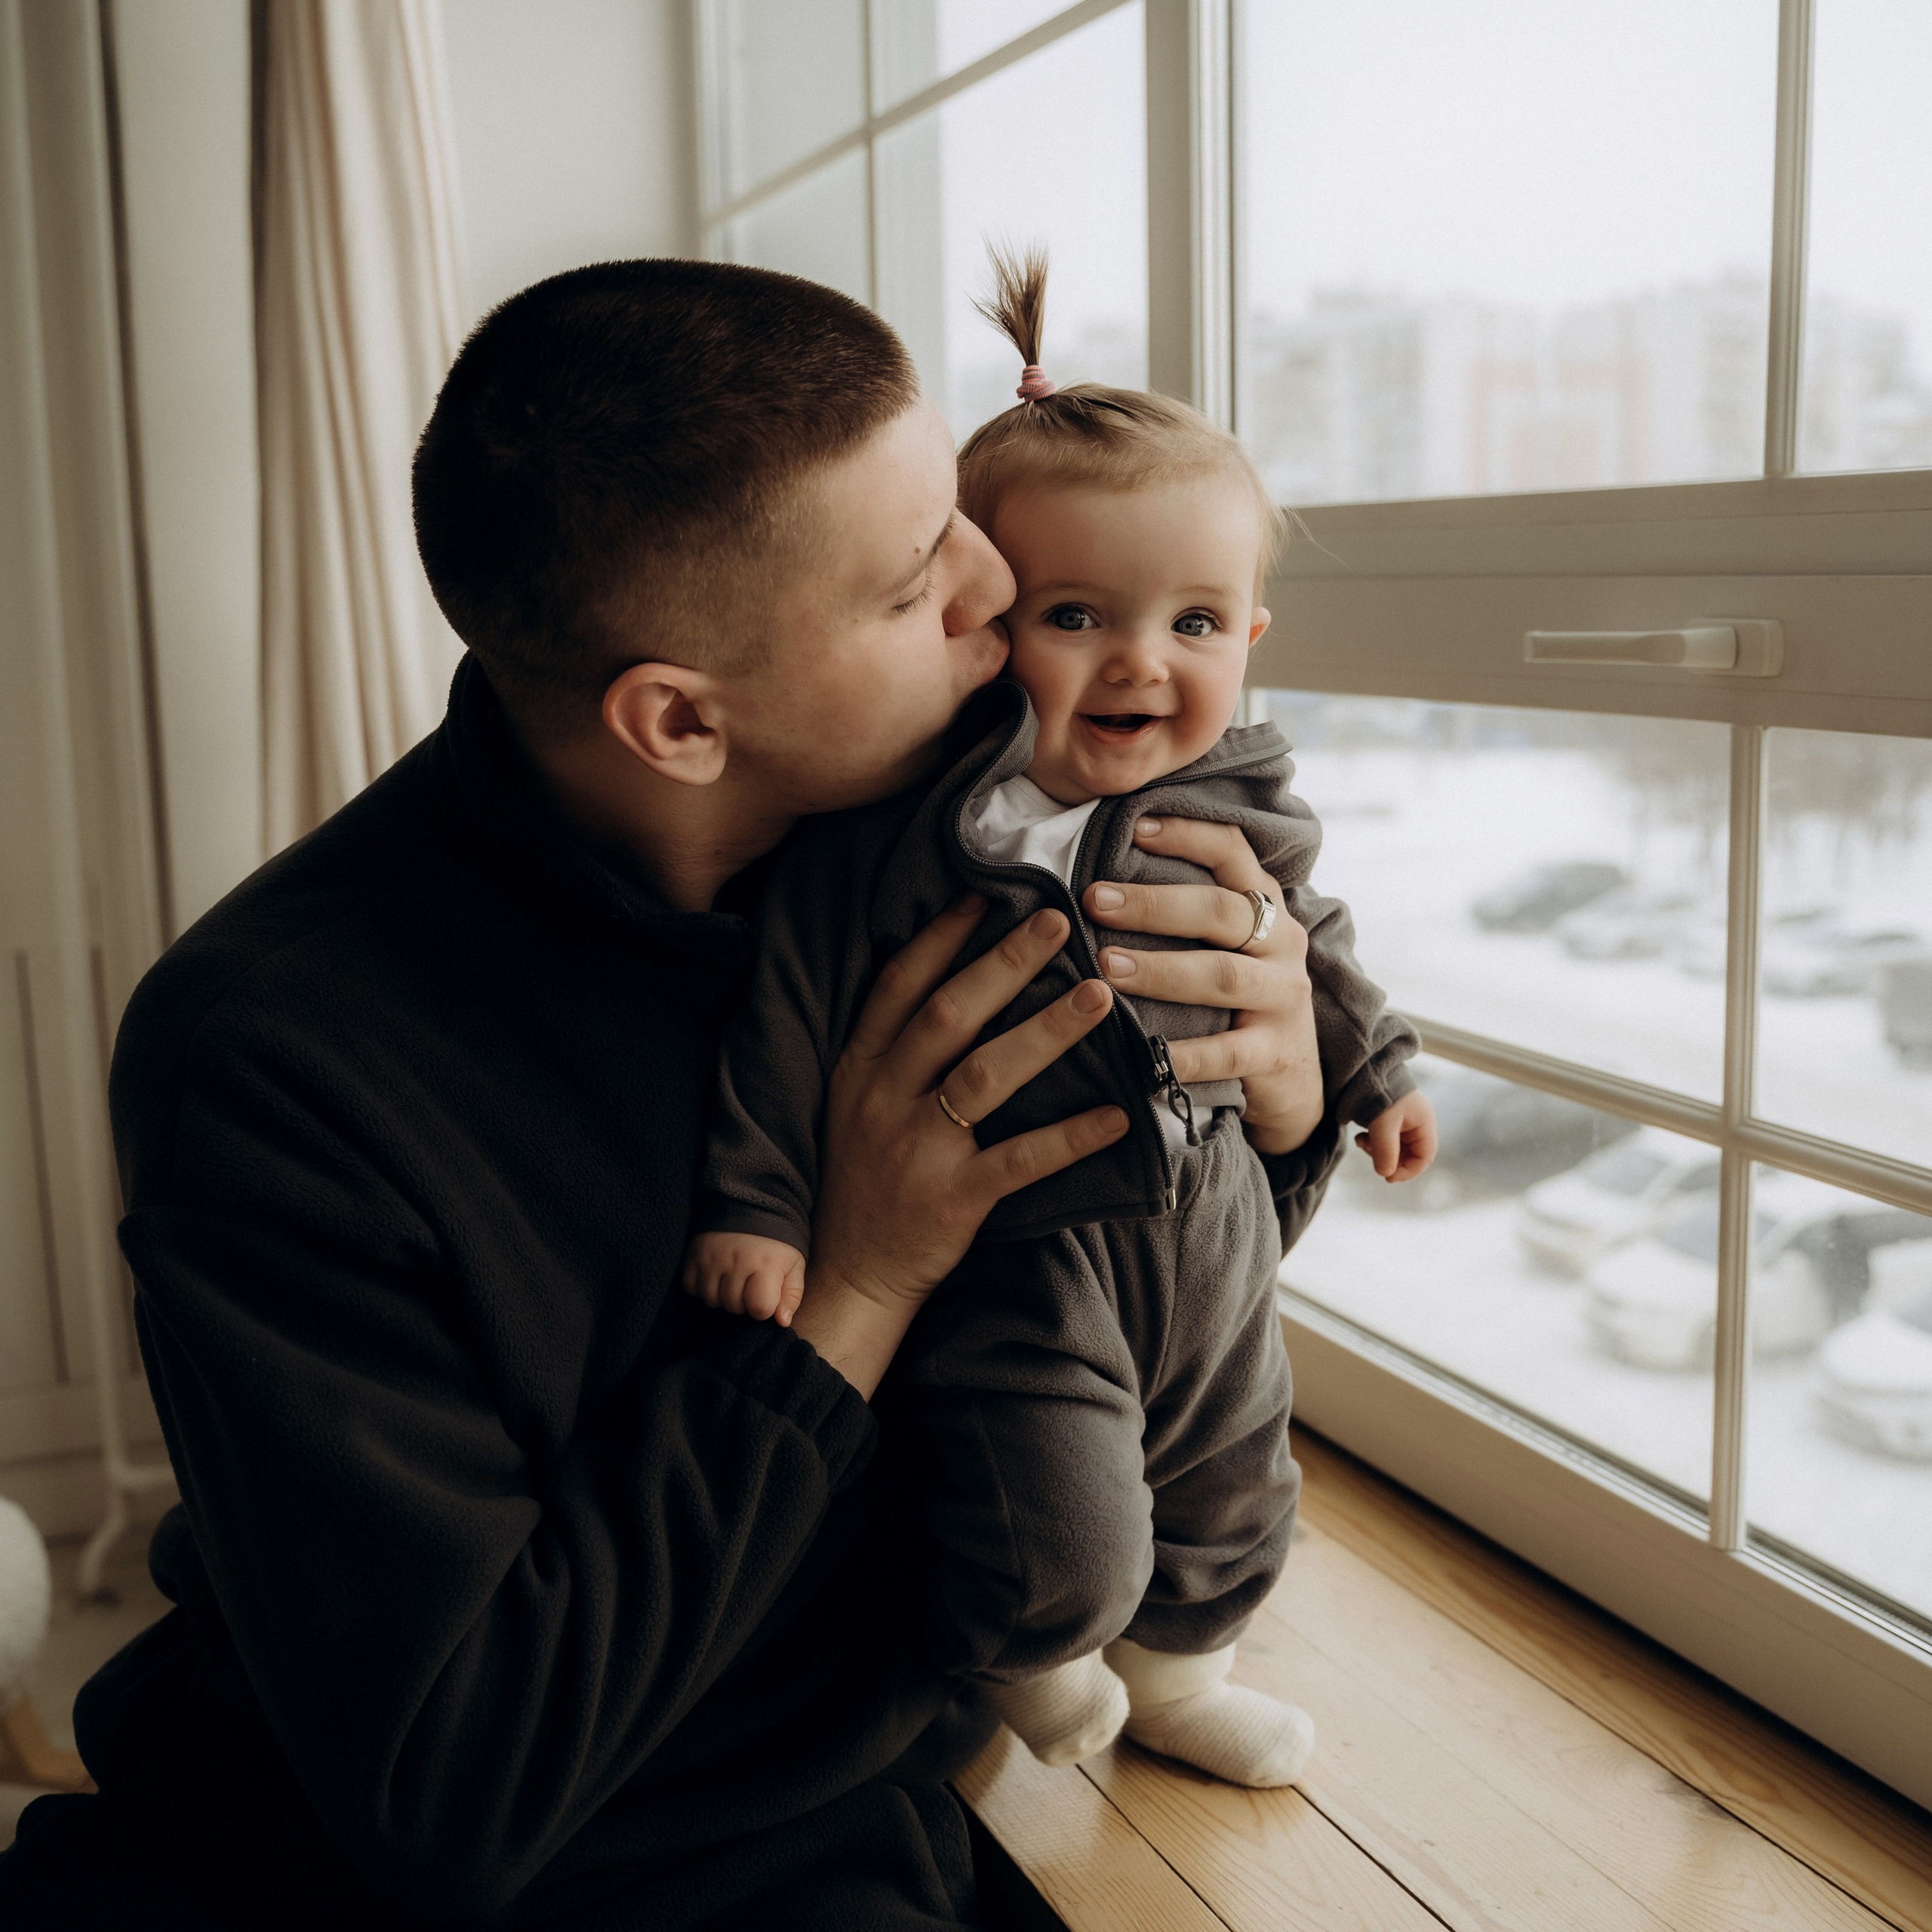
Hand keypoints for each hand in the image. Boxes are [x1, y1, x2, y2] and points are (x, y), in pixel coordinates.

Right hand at [683, 1232, 807, 1325]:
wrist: (751, 1208)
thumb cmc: (776, 1244)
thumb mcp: (794, 1266)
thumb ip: (791, 1296)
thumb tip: (782, 1322)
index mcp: (767, 1263)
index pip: (759, 1308)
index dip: (763, 1308)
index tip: (765, 1295)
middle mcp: (738, 1259)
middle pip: (734, 1307)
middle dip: (743, 1302)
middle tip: (748, 1283)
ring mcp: (713, 1256)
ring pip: (711, 1300)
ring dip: (722, 1296)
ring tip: (732, 1278)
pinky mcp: (694, 1253)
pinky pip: (691, 1288)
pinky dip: (701, 1287)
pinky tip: (715, 1275)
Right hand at [793, 896, 1128, 1396]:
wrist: (844, 1280)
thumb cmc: (859, 1186)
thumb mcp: (853, 1107)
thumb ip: (891, 1053)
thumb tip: (953, 986)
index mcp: (858, 1071)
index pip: (897, 987)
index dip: (941, 937)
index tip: (985, 894)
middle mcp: (883, 1101)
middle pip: (949, 1016)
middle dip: (1006, 963)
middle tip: (1059, 921)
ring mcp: (916, 1151)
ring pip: (986, 1075)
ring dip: (1047, 1030)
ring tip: (1099, 995)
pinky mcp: (951, 1202)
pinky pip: (1019, 1161)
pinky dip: (1069, 1136)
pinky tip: (1117, 1114)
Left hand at [1082, 816, 1322, 1155]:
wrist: (1292, 1078)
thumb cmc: (1236, 999)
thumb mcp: (1226, 946)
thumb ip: (1186, 912)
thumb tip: (1100, 879)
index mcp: (1264, 906)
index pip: (1233, 852)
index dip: (1187, 834)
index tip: (1134, 827)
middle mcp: (1282, 943)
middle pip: (1221, 911)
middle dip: (1154, 905)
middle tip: (1095, 900)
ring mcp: (1284, 998)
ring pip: (1222, 976)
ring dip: (1162, 970)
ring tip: (1108, 966)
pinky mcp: (1277, 1053)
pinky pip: (1227, 1052)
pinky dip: (1185, 1054)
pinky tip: (1147, 1053)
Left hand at [1356, 1089, 1437, 1181]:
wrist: (1364, 1068)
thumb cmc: (1378, 1092)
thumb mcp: (1382, 1123)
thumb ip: (1386, 1150)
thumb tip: (1386, 1174)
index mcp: (1423, 1122)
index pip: (1425, 1156)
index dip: (1409, 1171)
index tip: (1389, 1177)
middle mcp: (1416, 1122)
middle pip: (1409, 1154)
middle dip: (1389, 1159)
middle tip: (1371, 1156)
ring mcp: (1403, 1120)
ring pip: (1394, 1148)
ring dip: (1378, 1151)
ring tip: (1363, 1141)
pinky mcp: (1389, 1118)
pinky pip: (1384, 1139)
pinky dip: (1373, 1143)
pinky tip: (1361, 1136)